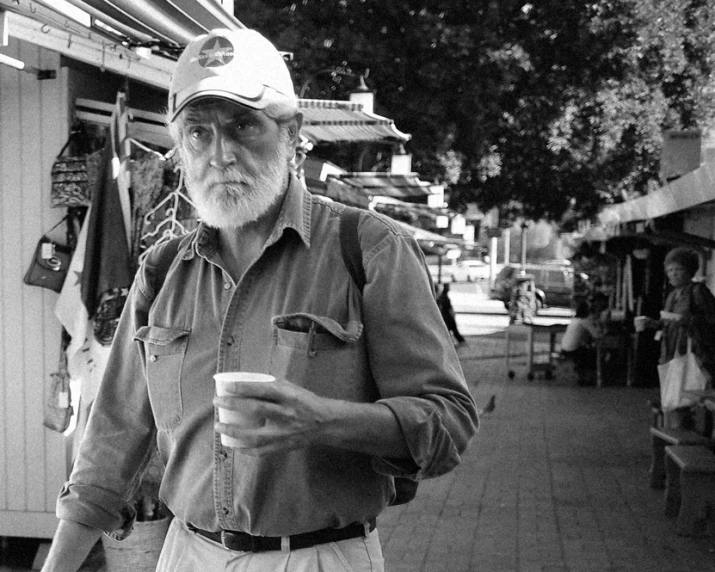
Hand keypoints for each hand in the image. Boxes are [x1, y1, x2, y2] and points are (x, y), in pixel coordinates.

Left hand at [213, 379, 333, 455]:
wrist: (325, 423)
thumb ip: (272, 386)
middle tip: (217, 402)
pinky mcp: (284, 446)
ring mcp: (285, 433)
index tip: (225, 386)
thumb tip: (246, 384)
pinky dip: (246, 450)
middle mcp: (287, 413)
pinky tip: (235, 446)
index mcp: (289, 396)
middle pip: (256, 409)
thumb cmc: (306, 401)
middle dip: (233, 405)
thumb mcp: (292, 388)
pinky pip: (261, 451)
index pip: (263, 390)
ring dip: (234, 432)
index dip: (242, 388)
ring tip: (219, 427)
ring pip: (255, 435)